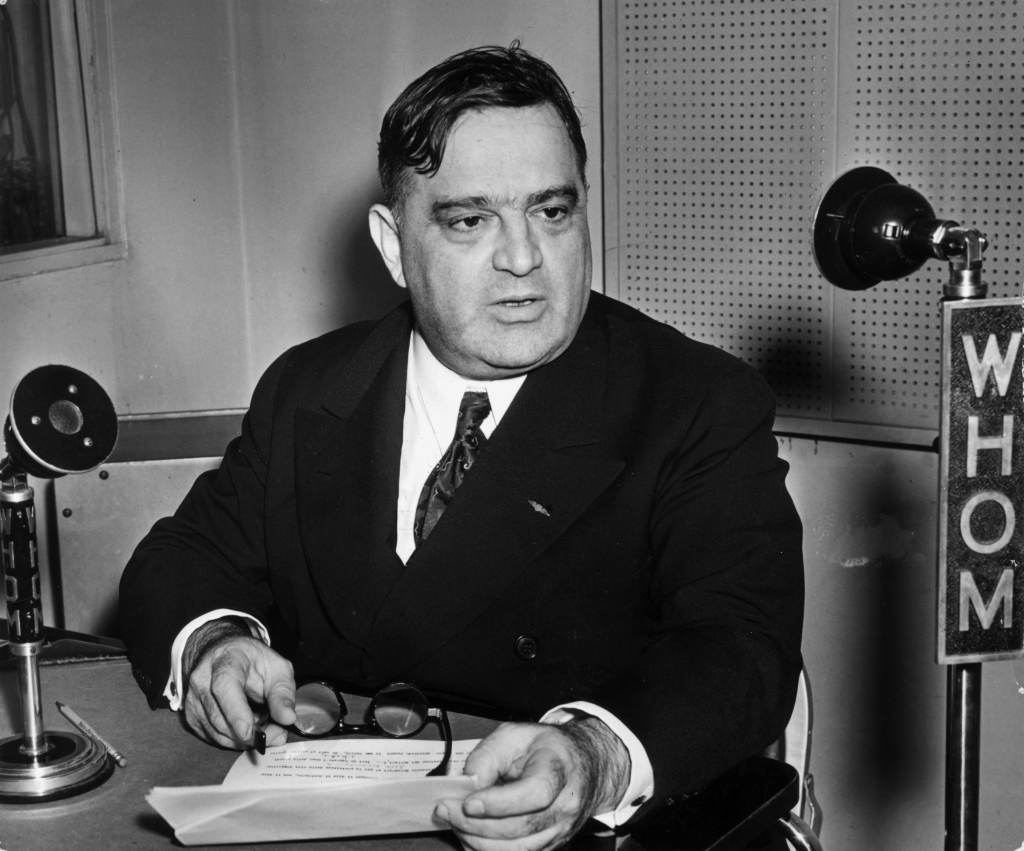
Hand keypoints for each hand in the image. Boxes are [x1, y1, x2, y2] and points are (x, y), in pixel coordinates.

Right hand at [182, 621, 295, 748]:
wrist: (226, 655)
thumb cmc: (254, 660)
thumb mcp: (277, 668)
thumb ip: (283, 692)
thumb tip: (287, 718)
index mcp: (224, 661)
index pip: (224, 686)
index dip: (235, 711)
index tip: (249, 732)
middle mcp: (202, 681)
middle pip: (219, 717)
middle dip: (250, 734)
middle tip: (278, 734)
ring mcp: (192, 700)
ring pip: (217, 733)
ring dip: (245, 740)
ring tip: (267, 729)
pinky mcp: (191, 717)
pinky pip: (214, 738)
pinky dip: (235, 740)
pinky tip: (250, 729)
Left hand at [435, 718, 630, 850]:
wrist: (583, 766)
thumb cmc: (547, 748)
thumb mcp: (515, 734)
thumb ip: (488, 754)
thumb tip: (468, 782)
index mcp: (559, 772)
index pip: (534, 795)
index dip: (499, 803)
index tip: (469, 801)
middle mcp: (564, 808)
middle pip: (518, 829)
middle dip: (474, 823)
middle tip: (445, 809)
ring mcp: (559, 832)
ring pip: (514, 850)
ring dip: (476, 839)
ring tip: (453, 820)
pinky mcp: (549, 847)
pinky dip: (486, 849)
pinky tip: (469, 833)